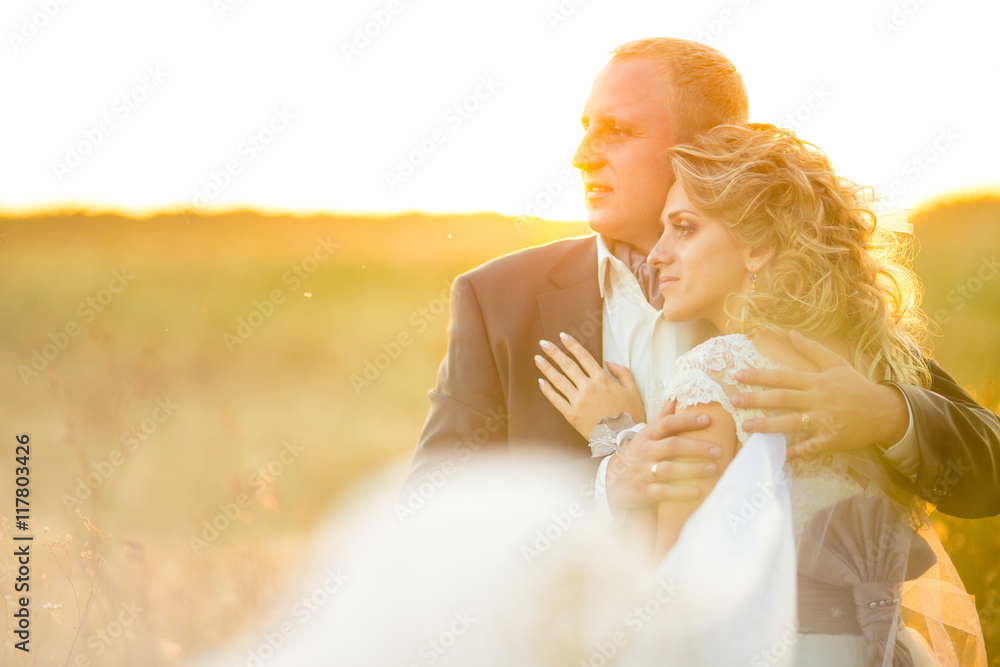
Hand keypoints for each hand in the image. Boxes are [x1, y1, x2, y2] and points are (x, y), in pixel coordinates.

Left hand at [536, 332, 645, 437]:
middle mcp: (588, 388)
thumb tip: (609, 362)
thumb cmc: (630, 415)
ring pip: (559, 380)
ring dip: (547, 368)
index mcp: (602, 379)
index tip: (563, 336)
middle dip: (554, 352)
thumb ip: (622, 372)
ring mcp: (578, 402)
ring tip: (538, 359)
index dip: (572, 345)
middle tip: (544, 344)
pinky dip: (547, 390)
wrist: (623, 439)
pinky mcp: (572, 415)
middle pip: (568, 365)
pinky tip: (541, 382)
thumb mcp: (633, 390)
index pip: (583, 356)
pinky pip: (556, 400)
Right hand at [606, 400, 723, 510]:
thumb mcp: (646, 435)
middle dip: (696, 448)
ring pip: (669, 469)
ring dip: (693, 469)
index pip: (667, 424)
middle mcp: (646, 452)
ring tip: (714, 469)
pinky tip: (697, 491)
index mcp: (648, 436)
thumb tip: (677, 397)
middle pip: (672, 446)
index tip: (707, 419)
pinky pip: (664, 491)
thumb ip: (662, 418)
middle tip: (718, 450)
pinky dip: (680, 492)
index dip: (687, 421)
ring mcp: (644, 472)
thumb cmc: (638, 454)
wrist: (614, 480)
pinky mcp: (644, 491)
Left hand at [731, 330, 909, 459]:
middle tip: (733, 400)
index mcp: (816, 381)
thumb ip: (812, 349)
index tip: (738, 375)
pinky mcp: (831, 439)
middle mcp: (817, 399)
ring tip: (746, 427)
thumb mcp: (836, 363)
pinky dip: (796, 452)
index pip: (782, 377)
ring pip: (791, 422)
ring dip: (767, 426)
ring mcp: (823, 420)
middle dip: (755, 399)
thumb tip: (791, 333)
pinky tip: (778, 456)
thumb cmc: (857, 386)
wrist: (884, 410)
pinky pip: (810, 447)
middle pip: (782, 398)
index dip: (759, 376)